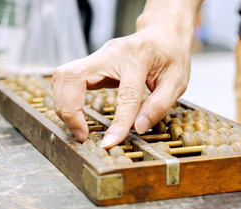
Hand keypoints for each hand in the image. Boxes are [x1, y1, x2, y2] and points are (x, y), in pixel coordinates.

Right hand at [52, 0, 200, 147]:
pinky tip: (77, 115)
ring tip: (78, 128)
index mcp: (138, 55)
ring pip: (63, 77)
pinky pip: (68, 80)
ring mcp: (98, 55)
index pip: (125, 94)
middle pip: (73, 76)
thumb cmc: (171, 56)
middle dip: (70, 110)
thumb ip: (159, 105)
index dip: (118, 122)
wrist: (162, 34)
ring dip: (64, 106)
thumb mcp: (177, 81)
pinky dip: (67, 99)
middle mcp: (111, 52)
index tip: (110, 143)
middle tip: (82, 134)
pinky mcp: (92, 63)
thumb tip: (138, 128)